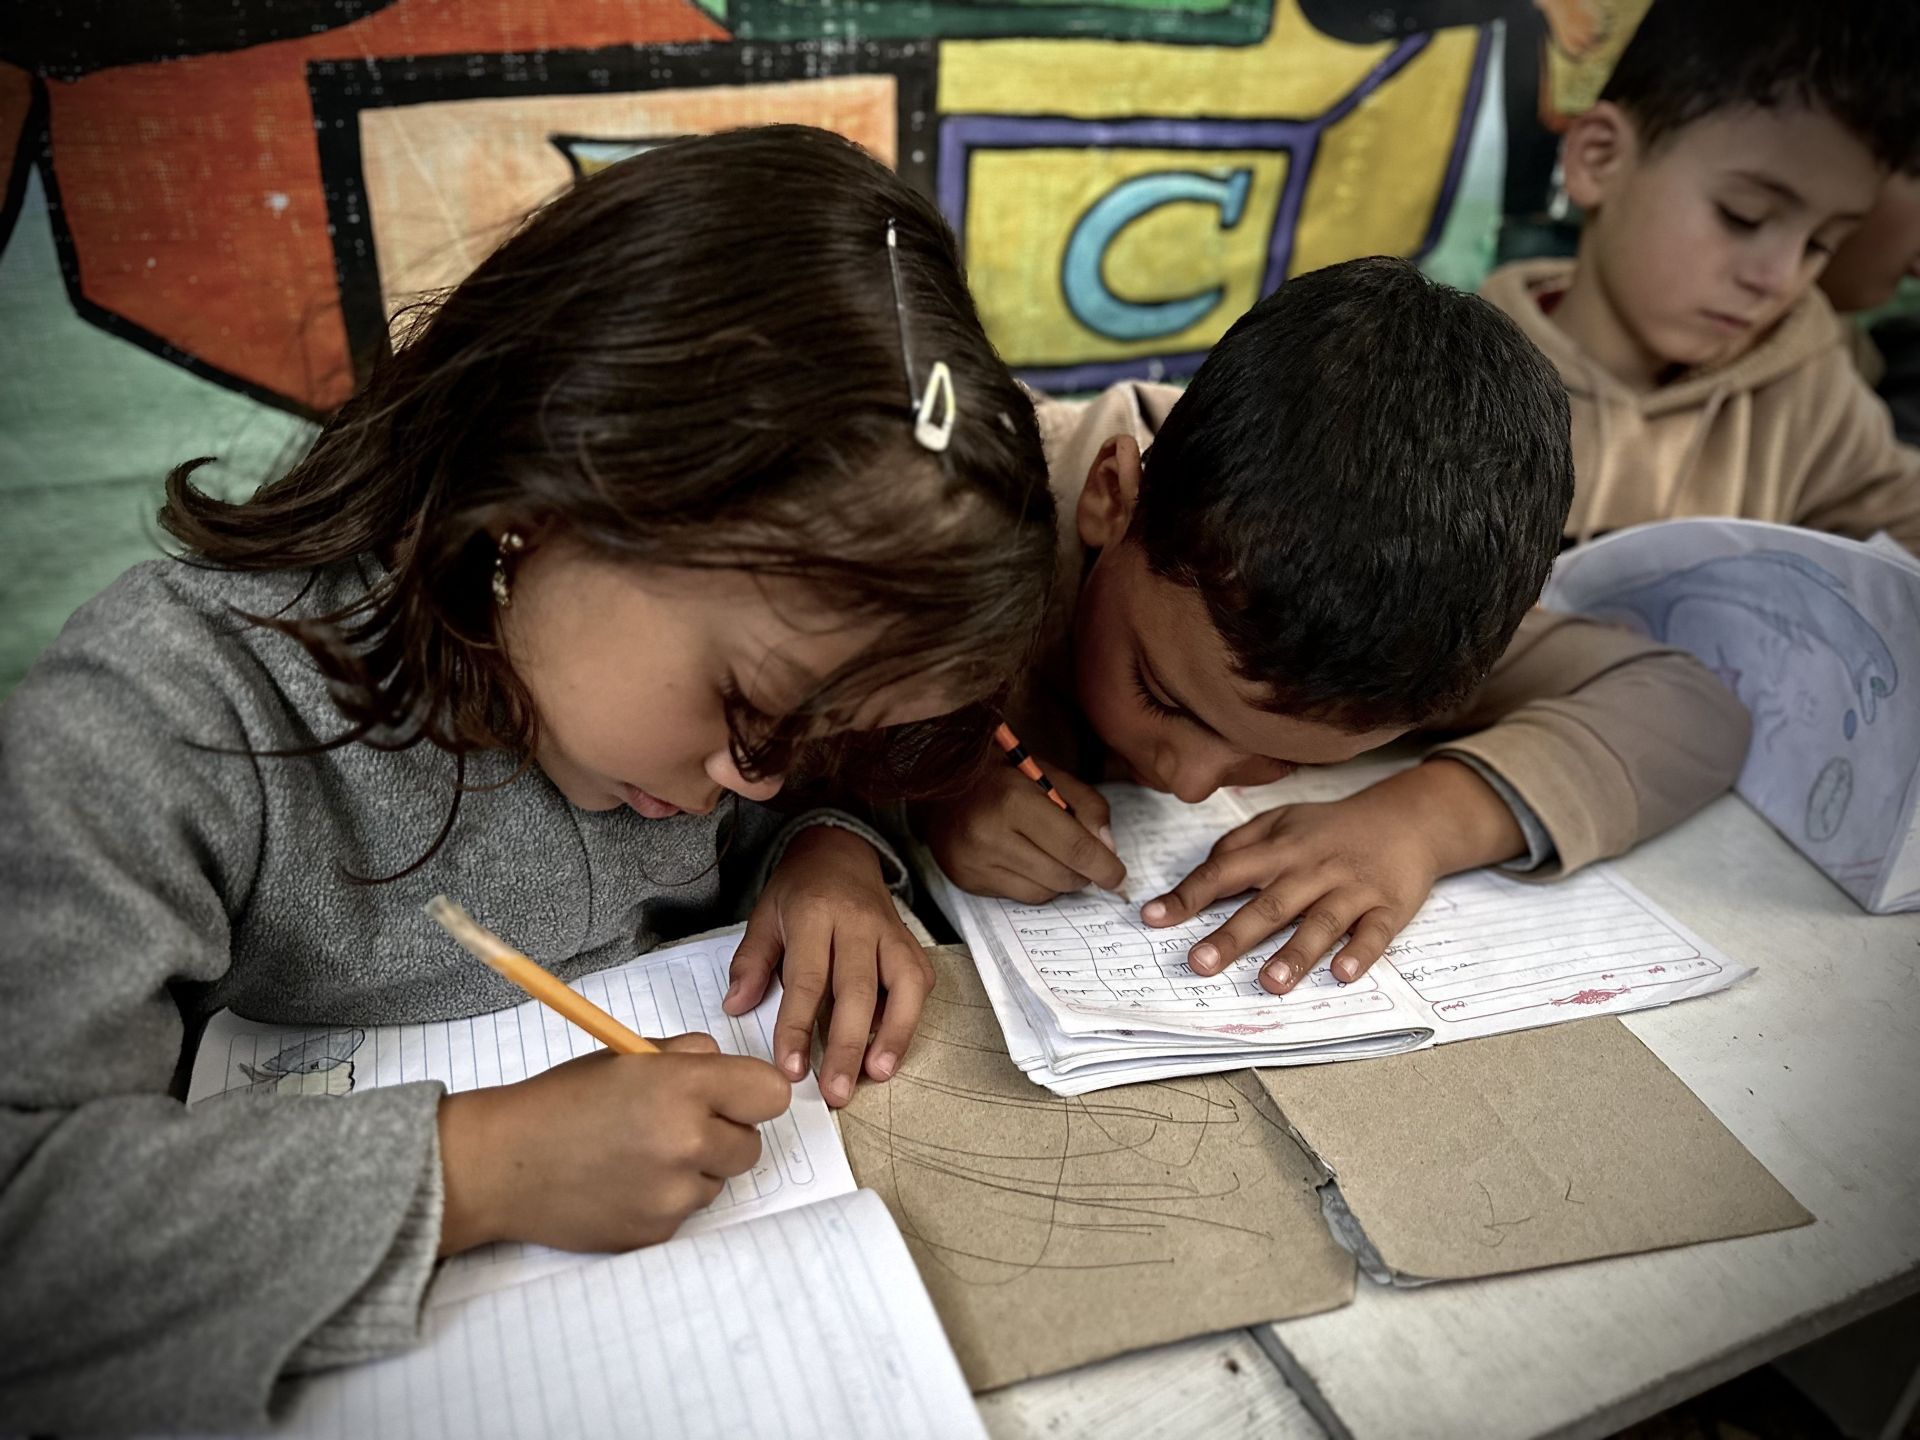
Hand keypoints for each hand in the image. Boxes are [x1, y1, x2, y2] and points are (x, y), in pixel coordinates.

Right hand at [436, 1033, 790, 1255]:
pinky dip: (665, 1199)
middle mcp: (688, 1142)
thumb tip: (723, 1062)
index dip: (752, 1093)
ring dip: (694, 1169)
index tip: (733, 1096)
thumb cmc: (561, 1101)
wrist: (502, 1163)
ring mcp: (674, 1194)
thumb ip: (686, 1055)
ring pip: (719, 1181)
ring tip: (638, 1155)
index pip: (771, 1095)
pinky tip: (623, 1183)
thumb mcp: (625, 1056)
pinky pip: (686, 1211)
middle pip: (751, 1145)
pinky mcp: (658, 1232)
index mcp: (685, 1087)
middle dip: (723, 1134)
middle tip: (675, 1125)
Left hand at [723, 825, 932, 1107]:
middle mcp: (859, 923)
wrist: (840, 851)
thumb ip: (751, 961)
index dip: (798, 1027)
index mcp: (815, 915)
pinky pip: (917, 983)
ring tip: (876, 1075)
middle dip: (846, 1045)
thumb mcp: (764, 914)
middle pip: (856, 990)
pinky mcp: (911, 944)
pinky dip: (908, 1019)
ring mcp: (891, 933)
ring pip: (902, 986)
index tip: (791, 1069)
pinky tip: (891, 1050)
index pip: (808, 979)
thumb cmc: (799, 890)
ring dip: (893, 1035)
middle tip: (836, 1091)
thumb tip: (736, 1006)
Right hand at [915, 757, 1125, 902]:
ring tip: (1052, 854)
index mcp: (1012, 800)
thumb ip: (1087, 807)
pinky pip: (1018, 897)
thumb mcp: (1050, 774)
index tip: (1117, 875)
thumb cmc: (1003, 774)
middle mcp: (988, 834)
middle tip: (1087, 860)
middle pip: (1061, 876)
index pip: (1073, 846)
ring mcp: (973, 862)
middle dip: (1083, 873)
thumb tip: (1107, 850)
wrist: (941, 780)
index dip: (1103, 866)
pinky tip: (1026, 860)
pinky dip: (1033, 884)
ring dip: (1059, 880)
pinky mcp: (965, 880)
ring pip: (1042, 893)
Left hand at [1141, 759, 1525, 994]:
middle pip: (1269, 904)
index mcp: (1280, 849)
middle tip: (1200, 964)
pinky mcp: (1389, 906)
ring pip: (1321, 922)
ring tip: (1270, 982)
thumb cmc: (1333, 827)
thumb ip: (1240, 844)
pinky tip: (1343, 973)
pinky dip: (1361, 953)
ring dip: (1295, 953)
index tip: (1153, 918)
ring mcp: (1352, 888)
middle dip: (1233, 935)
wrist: (1408, 818)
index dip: (1188, 895)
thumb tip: (1203, 871)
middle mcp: (1312, 869)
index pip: (1226, 872)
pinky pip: (1375, 932)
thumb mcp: (1282, 820)